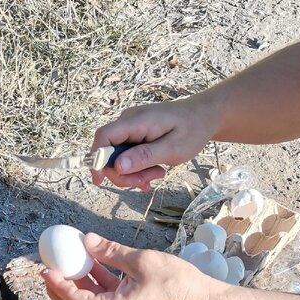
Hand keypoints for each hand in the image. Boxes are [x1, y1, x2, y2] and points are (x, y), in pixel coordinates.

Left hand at [41, 233, 219, 299]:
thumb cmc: (176, 283)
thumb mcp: (141, 261)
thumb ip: (111, 251)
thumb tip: (86, 239)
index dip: (57, 284)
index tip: (45, 268)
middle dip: (58, 290)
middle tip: (49, 269)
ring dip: (76, 284)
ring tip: (67, 261)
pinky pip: (102, 297)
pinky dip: (93, 282)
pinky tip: (91, 262)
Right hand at [92, 97, 219, 189]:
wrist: (203, 116)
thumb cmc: (192, 129)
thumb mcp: (173, 148)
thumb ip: (144, 156)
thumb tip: (117, 165)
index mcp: (136, 121)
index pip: (104, 136)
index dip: (96, 158)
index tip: (99, 180)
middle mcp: (128, 122)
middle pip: (109, 153)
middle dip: (124, 174)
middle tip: (147, 182)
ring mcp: (130, 129)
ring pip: (118, 159)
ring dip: (134, 173)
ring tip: (157, 174)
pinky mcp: (133, 136)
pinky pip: (126, 156)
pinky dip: (137, 169)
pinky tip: (152, 172)